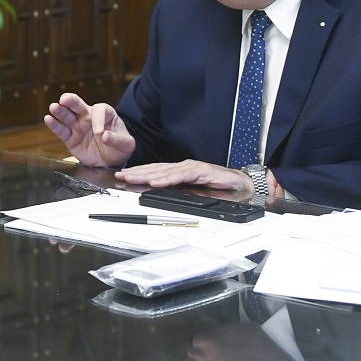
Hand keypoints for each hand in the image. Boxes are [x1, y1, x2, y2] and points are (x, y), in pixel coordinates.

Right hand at [43, 94, 135, 167]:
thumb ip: (117, 140)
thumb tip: (105, 136)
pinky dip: (54, 125)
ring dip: (60, 111)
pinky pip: (61, 131)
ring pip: (67, 116)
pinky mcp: (70, 138)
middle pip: (78, 105)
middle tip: (64, 99)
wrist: (112, 161)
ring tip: (54, 107)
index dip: (99, 120)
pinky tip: (48, 119)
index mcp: (105, 114)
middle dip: (71, 101)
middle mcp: (89, 117)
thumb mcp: (127, 144)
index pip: (100, 110)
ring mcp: (78, 127)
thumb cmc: (120, 147)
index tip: (100, 133)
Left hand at [114, 160, 251, 194]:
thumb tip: (160, 194)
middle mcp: (183, 166)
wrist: (240, 184)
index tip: (124, 175)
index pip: (155, 171)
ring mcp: (191, 168)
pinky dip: (167, 179)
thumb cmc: (217, 186)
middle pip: (156, 169)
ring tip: (132, 178)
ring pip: (165, 172)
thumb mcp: (193, 190)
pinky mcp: (200, 171)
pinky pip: (180, 176)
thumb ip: (178, 190)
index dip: (139, 172)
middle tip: (121, 176)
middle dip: (137, 173)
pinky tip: (156, 182)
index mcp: (180, 170)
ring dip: (147, 175)